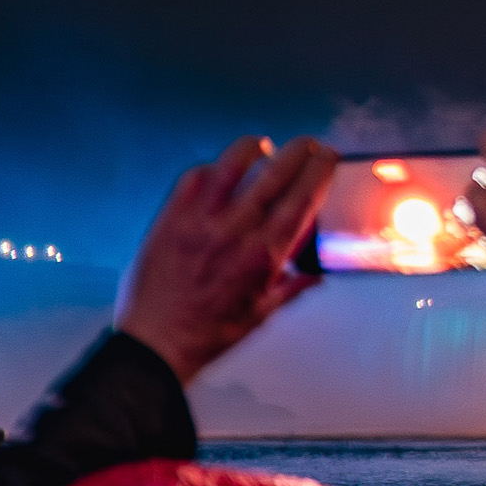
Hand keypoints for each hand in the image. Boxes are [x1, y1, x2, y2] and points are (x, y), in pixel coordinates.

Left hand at [115, 137, 337, 381]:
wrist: (156, 341)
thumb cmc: (209, 333)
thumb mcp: (262, 314)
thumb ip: (292, 288)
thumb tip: (314, 276)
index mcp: (264, 255)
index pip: (302, 199)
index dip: (320, 171)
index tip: (328, 158)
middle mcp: (234, 231)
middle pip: (275, 173)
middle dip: (299, 151)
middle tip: (308, 145)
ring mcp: (199, 221)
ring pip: (232, 165)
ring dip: (253, 148)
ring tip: (264, 145)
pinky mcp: (170, 219)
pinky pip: (193, 179)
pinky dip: (210, 168)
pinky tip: (219, 170)